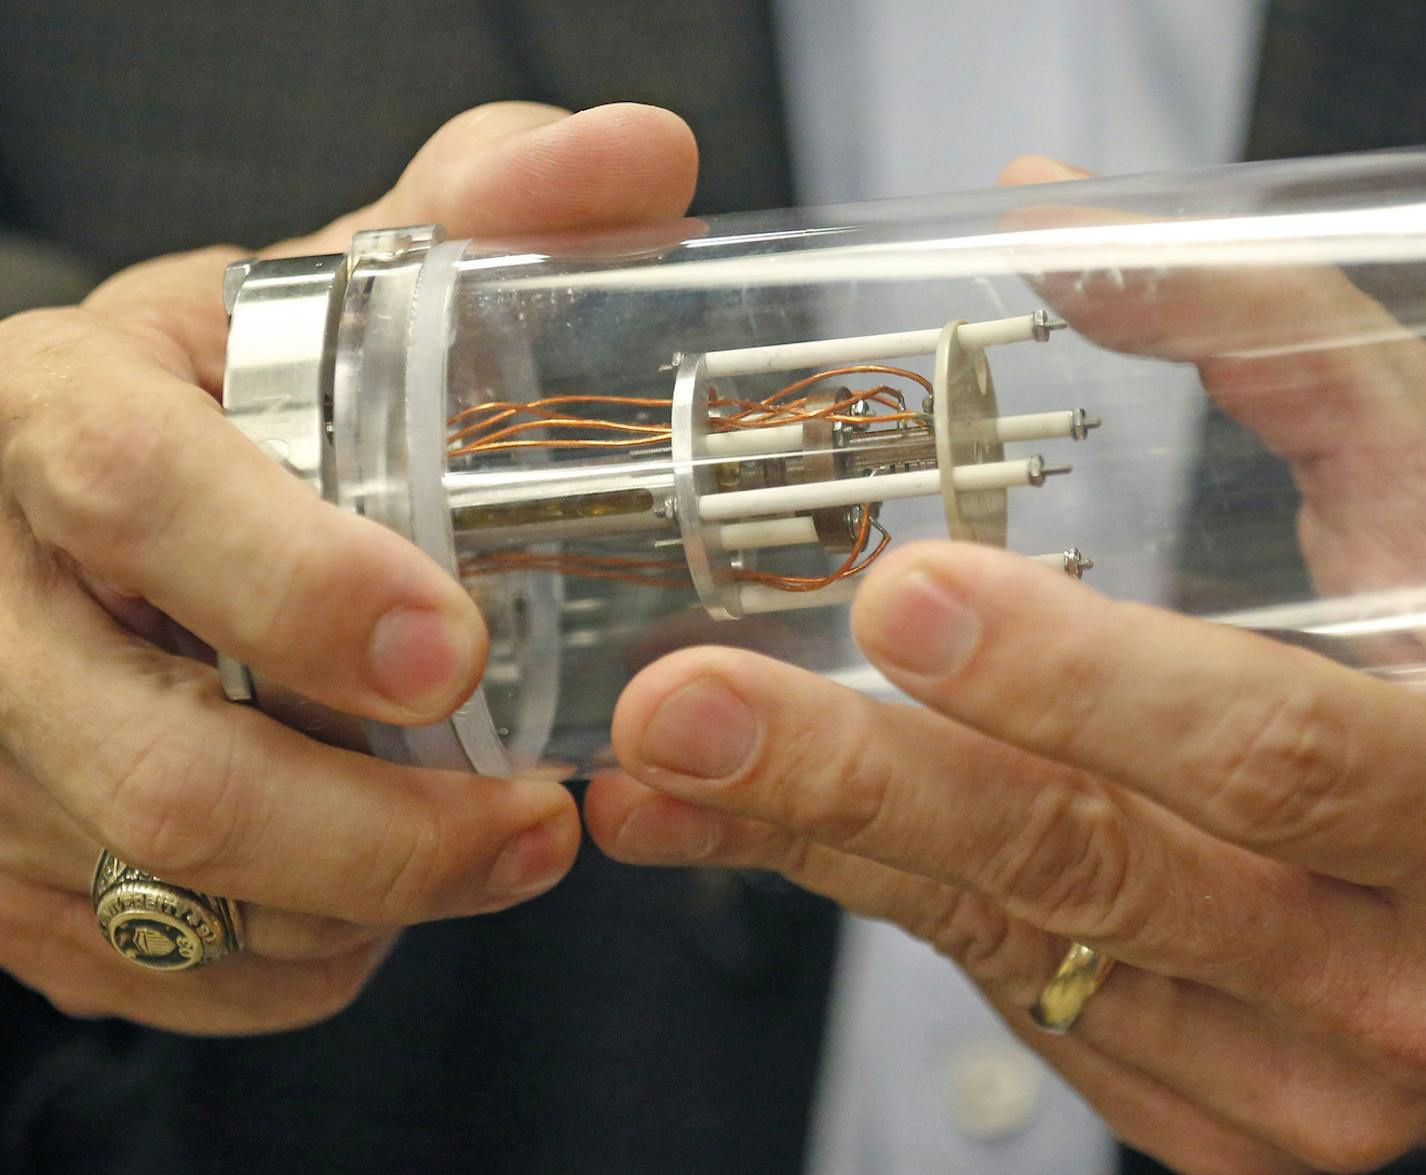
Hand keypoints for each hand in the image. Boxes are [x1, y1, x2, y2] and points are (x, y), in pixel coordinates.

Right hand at [0, 102, 696, 1032]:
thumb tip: (643, 155)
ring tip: (501, 849)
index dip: (300, 587)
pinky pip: (155, 969)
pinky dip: (292, 963)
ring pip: (171, 892)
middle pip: (159, 767)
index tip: (459, 651)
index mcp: (56, 417)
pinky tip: (376, 904)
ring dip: (366, 903)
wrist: (60, 512)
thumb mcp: (312, 289)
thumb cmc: (217, 406)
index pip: (143, 496)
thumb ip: (474, 215)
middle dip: (380, 832)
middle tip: (539, 824)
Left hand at [588, 158, 1425, 1171]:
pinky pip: (1062, 1022)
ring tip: (681, 774)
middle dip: (870, 790)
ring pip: (1053, 962)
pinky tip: (833, 837)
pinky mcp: (1261, 1138)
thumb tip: (1054, 224)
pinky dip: (938, 919)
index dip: (1079, 682)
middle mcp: (1417, 986)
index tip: (903, 597)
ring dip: (854, 856)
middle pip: (1112, 880)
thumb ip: (1275, 336)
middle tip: (684, 714)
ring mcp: (1331, 1093)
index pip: (1269, 754)